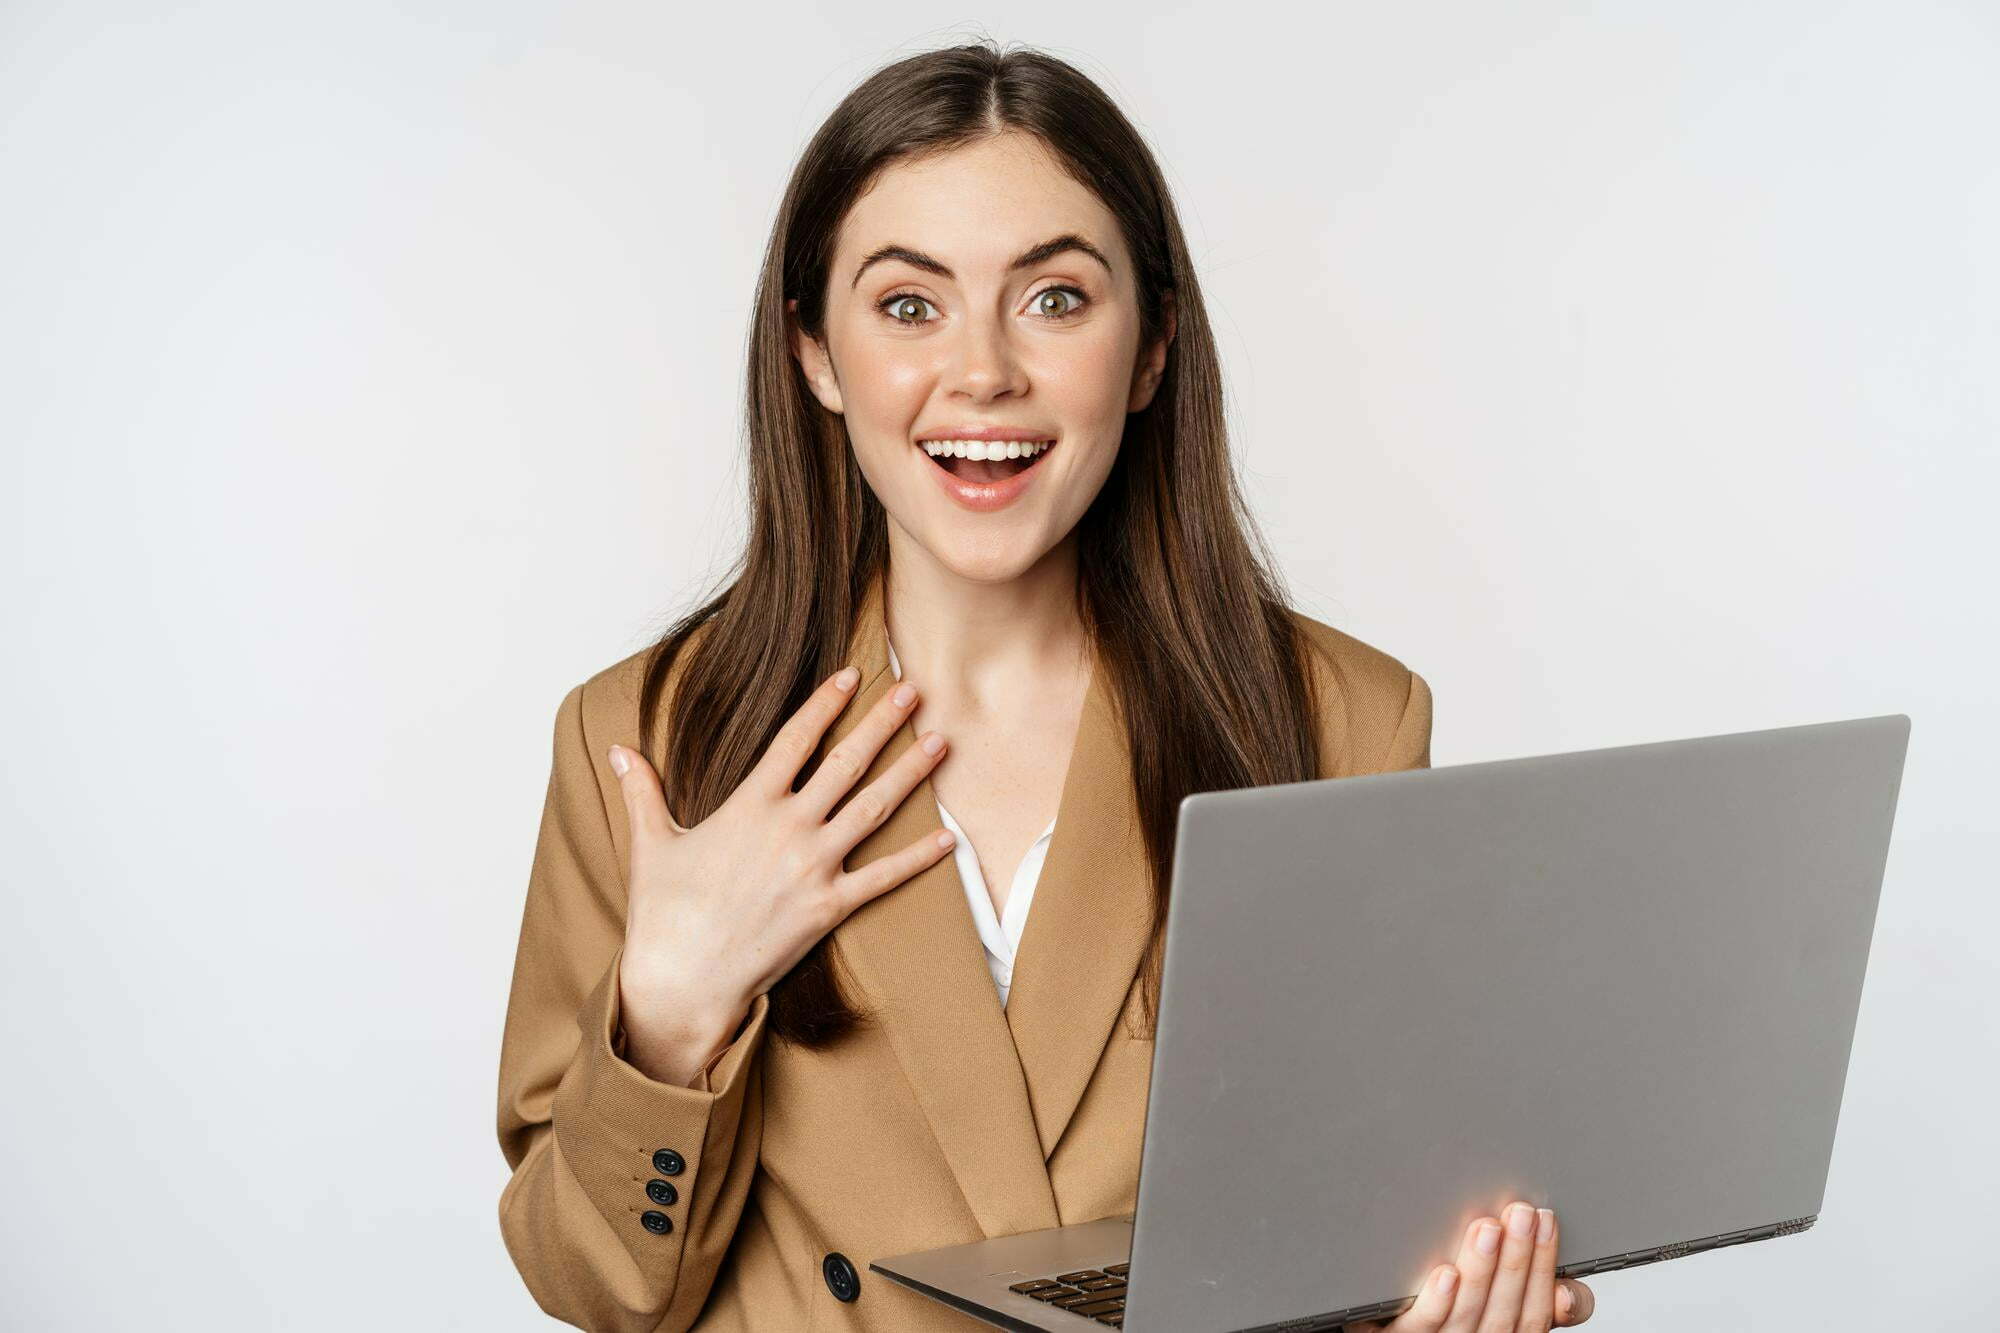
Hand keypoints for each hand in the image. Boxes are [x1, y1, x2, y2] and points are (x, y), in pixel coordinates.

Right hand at [608, 666, 952, 1054]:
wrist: (681, 980)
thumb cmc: (663, 914)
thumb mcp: (650, 843)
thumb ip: (642, 791)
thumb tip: (618, 750)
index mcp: (747, 805)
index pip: (794, 739)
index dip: (825, 704)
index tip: (851, 675)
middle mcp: (787, 828)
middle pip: (846, 763)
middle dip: (883, 723)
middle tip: (913, 691)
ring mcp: (812, 867)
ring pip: (873, 809)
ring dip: (910, 774)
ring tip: (940, 743)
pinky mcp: (828, 908)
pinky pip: (884, 877)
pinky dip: (918, 858)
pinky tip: (948, 838)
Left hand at [1343, 1201, 1595, 1332]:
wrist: (1389, 1325)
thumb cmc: (1451, 1311)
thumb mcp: (1506, 1308)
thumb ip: (1540, 1299)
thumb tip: (1566, 1292)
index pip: (1536, 1311)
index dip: (1545, 1267)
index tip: (1545, 1219)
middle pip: (1504, 1311)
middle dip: (1517, 1259)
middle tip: (1520, 1213)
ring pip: (1466, 1313)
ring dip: (1481, 1269)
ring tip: (1487, 1228)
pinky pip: (1419, 1325)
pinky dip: (1436, 1301)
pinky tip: (1445, 1273)